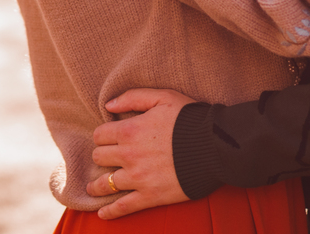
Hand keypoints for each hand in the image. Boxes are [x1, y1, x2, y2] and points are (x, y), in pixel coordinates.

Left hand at [86, 88, 195, 218]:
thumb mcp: (163, 97)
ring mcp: (138, 178)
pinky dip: (110, 212)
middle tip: (107, 158)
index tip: (109, 138)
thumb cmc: (189, 118)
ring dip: (98, 185)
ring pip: (105, 184)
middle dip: (101, 156)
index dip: (103, 135)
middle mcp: (129, 155)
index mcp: (130, 130)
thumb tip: (108, 105)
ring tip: (95, 187)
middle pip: (99, 158)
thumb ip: (133, 97)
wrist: (215, 145)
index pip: (99, 135)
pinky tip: (103, 213)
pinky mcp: (150, 196)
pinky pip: (123, 207)